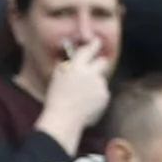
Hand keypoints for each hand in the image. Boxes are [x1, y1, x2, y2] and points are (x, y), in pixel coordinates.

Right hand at [35, 37, 112, 152]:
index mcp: (77, 66)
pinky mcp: (105, 96)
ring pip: (101, 79)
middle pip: (103, 61)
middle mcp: (91, 73)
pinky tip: (86, 102)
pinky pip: (103, 91)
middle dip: (99, 63)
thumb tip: (69, 59)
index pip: (89, 49)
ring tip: (83, 95)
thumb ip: (64, 66)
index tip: (96, 42)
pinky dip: (97, 95)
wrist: (64, 119)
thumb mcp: (56, 78)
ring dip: (95, 83)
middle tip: (91, 70)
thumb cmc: (56, 99)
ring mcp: (100, 85)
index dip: (94, 44)